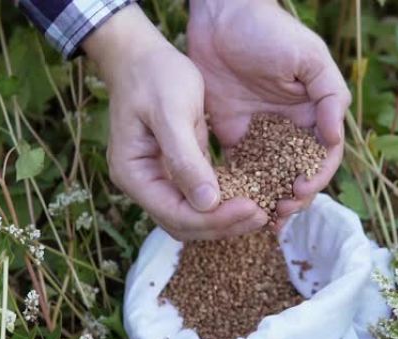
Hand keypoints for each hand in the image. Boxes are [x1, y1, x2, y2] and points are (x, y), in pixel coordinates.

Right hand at [83, 4, 266, 239]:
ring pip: (193, 216)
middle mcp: (143, 184)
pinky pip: (200, 196)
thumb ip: (186, 159)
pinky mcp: (176, 170)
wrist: (143, 55)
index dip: (214, 219)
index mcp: (134, 174)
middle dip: (223, 225)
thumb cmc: (154, 75)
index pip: (176, 215)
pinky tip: (250, 196)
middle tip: (263, 213)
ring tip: (262, 209)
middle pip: (184, 224)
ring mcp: (158, 179)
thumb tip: (207, 204)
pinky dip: (223, 202)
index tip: (252, 207)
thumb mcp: (172, 112)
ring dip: (225, 219)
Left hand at [188, 0, 350, 227]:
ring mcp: (262, 134)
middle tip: (279, 213)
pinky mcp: (234, 135)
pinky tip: (234, 207)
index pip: (322, 156)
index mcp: (314, 114)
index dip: (316, 177)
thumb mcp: (309, 57)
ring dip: (268, 201)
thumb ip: (329, 95)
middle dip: (292, 198)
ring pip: (270, 178)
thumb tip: (333, 137)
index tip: (300, 190)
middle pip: (297, 173)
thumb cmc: (269, 31)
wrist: (220, 16)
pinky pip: (240, 168)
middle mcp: (290, 128)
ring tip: (260, 220)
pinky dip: (240, 189)